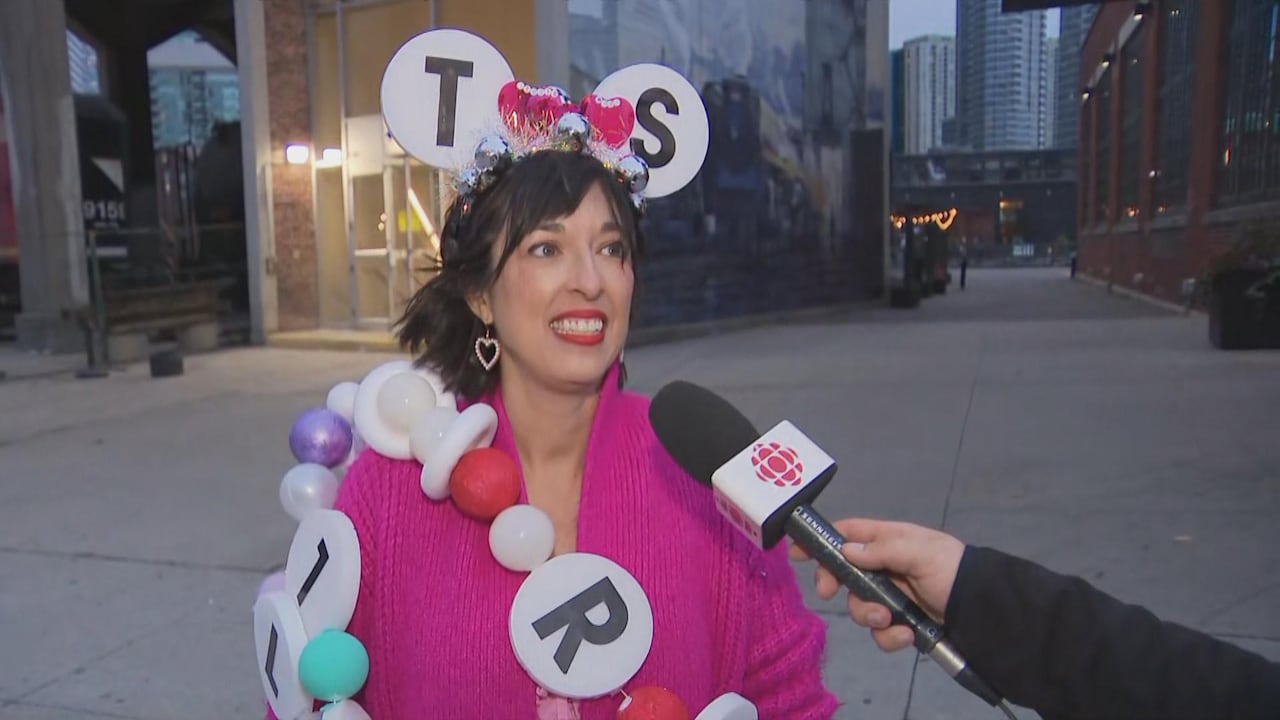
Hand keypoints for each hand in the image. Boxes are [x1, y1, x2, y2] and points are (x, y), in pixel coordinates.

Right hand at [788, 518, 964, 652]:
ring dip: (868, 615)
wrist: (982, 608)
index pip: (847, 534)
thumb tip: (846, 550)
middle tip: (829, 592)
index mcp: (888, 541)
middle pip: (843, 574)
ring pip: (859, 607)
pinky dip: (889, 636)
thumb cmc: (951, 569)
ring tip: (888, 619)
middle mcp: (884, 567)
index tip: (797, 552)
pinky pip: (880, 632)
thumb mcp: (920, 551)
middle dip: (834, 584)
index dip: (821, 541)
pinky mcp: (900, 623)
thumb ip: (882, 549)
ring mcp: (891, 596)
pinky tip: (906, 633)